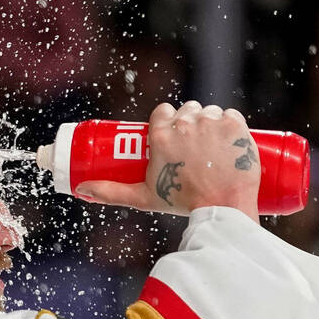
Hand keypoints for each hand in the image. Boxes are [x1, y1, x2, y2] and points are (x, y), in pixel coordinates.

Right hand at [76, 101, 261, 220]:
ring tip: (211, 149)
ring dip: (210, 124)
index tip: (173, 135)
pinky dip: (231, 126)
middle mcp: (185, 123)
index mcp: (161, 135)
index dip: (169, 121)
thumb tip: (82, 189)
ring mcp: (212, 122)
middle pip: (187, 110)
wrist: (222, 208)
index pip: (163, 111)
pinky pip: (231, 114)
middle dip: (190, 124)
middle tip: (194, 148)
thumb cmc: (181, 203)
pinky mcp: (235, 124)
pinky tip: (228, 142)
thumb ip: (111, 192)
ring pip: (209, 112)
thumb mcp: (144, 197)